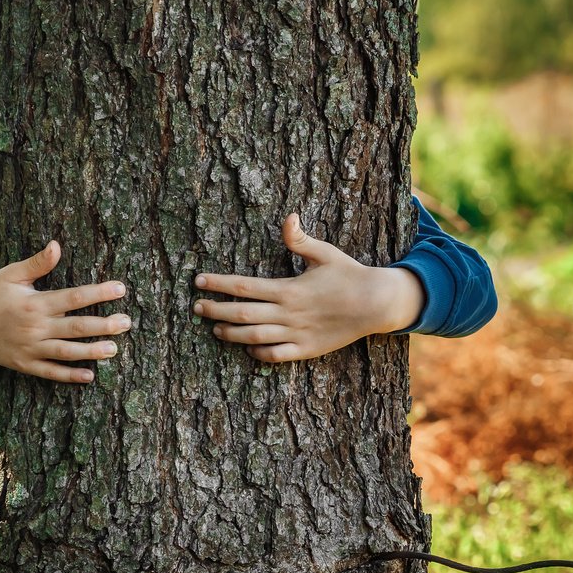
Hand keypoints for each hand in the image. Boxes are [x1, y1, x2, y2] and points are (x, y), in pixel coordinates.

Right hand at [0, 241, 130, 382]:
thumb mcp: (12, 274)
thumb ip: (38, 263)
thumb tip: (57, 245)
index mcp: (35, 303)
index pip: (74, 297)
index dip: (99, 293)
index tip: (120, 289)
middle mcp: (35, 327)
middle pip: (76, 327)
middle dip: (104, 325)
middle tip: (126, 323)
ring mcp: (29, 348)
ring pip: (66, 352)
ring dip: (92, 352)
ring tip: (114, 349)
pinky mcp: (23, 364)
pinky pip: (49, 372)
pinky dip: (69, 376)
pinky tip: (89, 376)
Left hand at [193, 214, 423, 362]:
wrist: (376, 304)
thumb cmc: (349, 275)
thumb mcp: (325, 253)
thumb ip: (300, 239)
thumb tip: (288, 217)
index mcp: (288, 289)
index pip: (243, 286)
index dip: (218, 284)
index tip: (199, 281)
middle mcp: (288, 314)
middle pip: (241, 314)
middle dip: (215, 310)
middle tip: (196, 308)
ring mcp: (296, 334)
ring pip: (254, 337)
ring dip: (230, 334)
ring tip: (214, 329)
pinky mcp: (306, 350)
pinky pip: (275, 355)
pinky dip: (258, 353)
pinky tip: (247, 348)